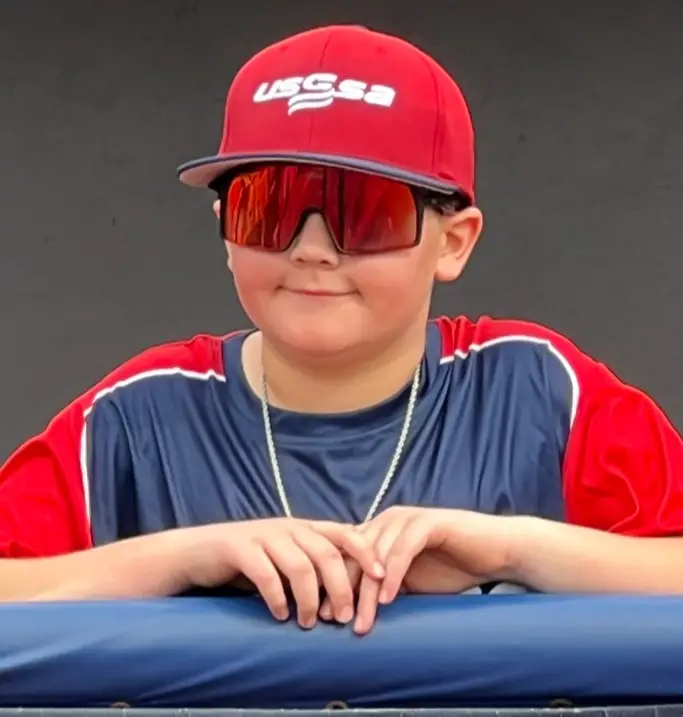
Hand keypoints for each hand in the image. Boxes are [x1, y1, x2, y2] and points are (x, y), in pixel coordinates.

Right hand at [185, 518, 383, 628]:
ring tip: (308, 623)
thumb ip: (312, 564)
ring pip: (300, 566)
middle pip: (327, 554)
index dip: (366, 551)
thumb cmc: (248, 560)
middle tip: (344, 618)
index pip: (344, 532)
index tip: (381, 576)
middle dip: (341, 587)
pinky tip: (280, 615)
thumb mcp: (284, 557)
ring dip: (309, 599)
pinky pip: (266, 574)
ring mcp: (263, 535)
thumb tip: (351, 591)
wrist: (197, 551)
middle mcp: (287, 527)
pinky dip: (277, 598)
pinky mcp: (239, 548)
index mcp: (303, 528)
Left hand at [320, 507, 514, 633]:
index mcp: (379, 530)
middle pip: (356, 556)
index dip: (332, 584)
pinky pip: (403, 549)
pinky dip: (393, 574)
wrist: (495, 552)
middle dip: (343, 590)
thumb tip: (351, 616)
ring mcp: (408, 519)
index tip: (322, 617)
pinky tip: (387, 598)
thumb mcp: (409, 582)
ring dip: (366, 590)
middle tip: (334, 622)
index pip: (347, 556)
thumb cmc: (453, 568)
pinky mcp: (428, 523)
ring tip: (361, 621)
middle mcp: (388, 520)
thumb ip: (383, 588)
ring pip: (376, 556)